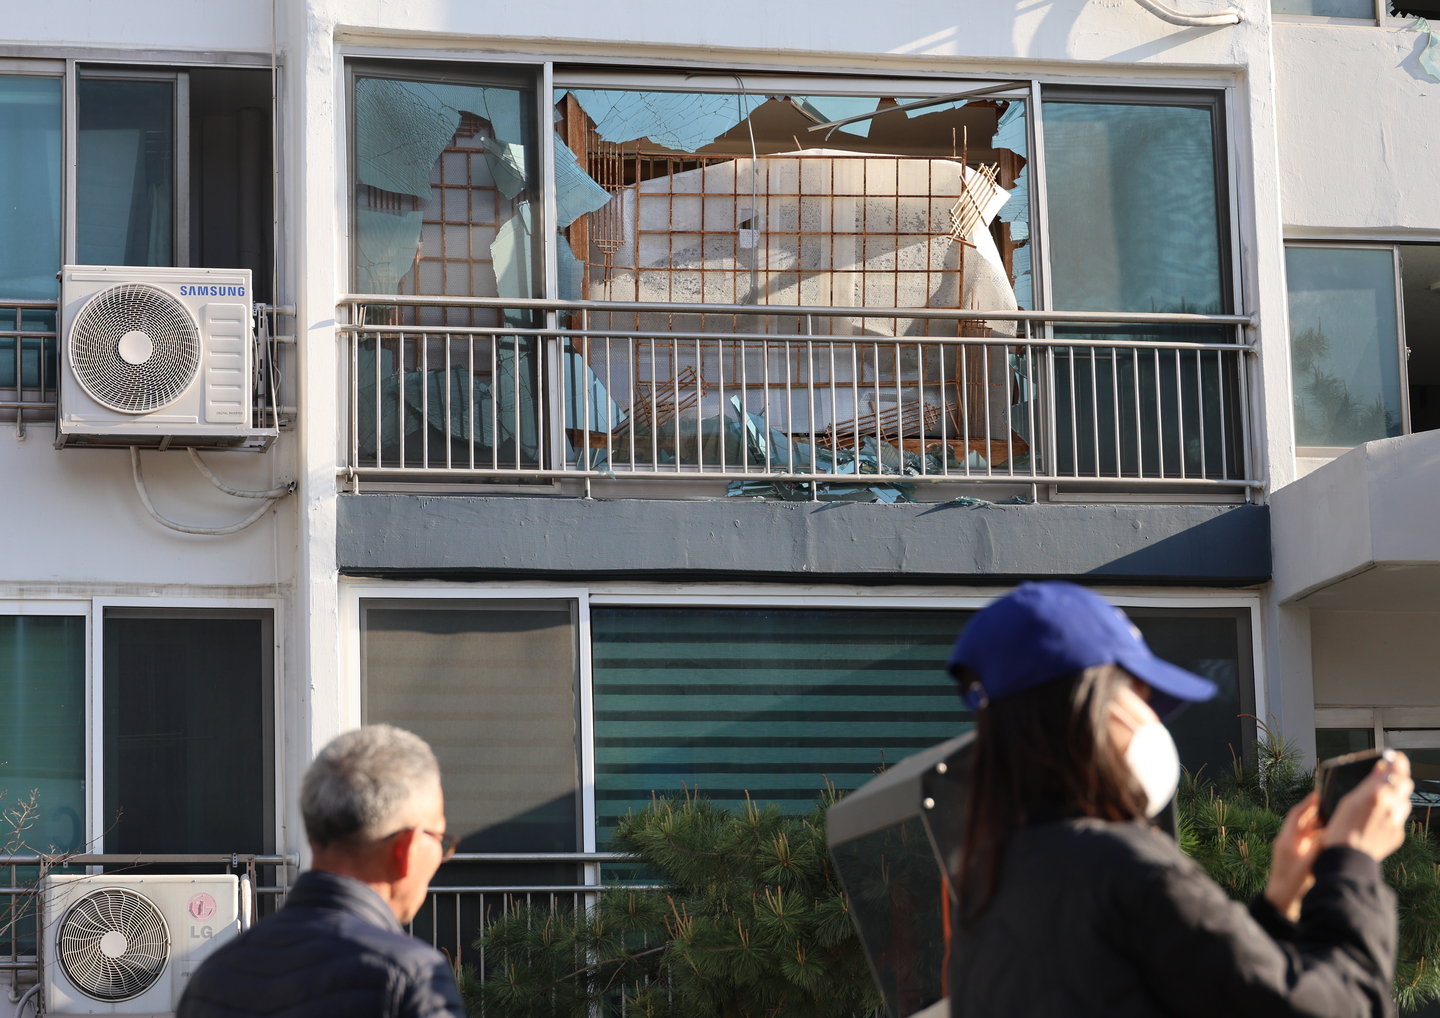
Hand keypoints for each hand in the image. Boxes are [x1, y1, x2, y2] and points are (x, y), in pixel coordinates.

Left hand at [1265, 791, 1322, 921]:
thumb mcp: (1308, 865)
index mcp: (1287, 839)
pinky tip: (1334, 840)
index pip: (1296, 815)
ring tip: (1338, 820)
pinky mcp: (1299, 860)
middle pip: (1305, 822)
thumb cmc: (1290, 886)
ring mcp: (1294, 851)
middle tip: (1334, 805)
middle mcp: (1290, 842)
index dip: (1308, 804)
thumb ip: (1320, 849)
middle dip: (1318, 814)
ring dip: (1322, 827)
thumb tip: (1333, 834)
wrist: (1281, 904)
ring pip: (1309, 834)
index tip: (1318, 794)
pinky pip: (1311, 844)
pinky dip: (1321, 840)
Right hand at [1321, 751, 1413, 860]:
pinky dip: (1391, 814)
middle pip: (1405, 784)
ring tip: (1381, 797)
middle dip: (1399, 778)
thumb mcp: (1348, 800)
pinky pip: (1398, 819)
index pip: (1397, 770)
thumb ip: (1369, 783)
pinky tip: (1377, 818)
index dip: (1397, 762)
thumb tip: (1382, 768)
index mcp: (1378, 795)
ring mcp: (1396, 822)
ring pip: (1404, 802)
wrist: (1348, 859)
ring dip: (1396, 796)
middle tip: (1389, 775)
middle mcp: (1392, 807)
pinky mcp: (1397, 835)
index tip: (1395, 757)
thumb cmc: (1340, 829)